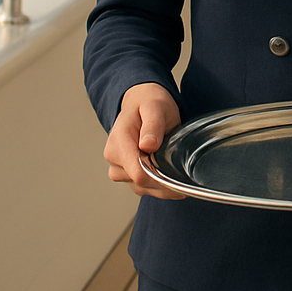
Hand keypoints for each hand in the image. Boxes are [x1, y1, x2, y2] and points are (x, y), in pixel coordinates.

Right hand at [104, 82, 185, 198]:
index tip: (175, 169)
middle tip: (177, 161)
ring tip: (170, 162)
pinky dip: (157, 185)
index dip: (159, 176)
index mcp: (119, 140)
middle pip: (141, 183)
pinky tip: (166, 171)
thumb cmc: (149, 103)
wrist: (140, 101)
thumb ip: (153, 126)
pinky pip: (142, 188)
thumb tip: (147, 146)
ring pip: (142, 188)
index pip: (138, 173)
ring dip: (161, 183)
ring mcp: (117, 167)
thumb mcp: (156, 107)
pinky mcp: (125, 174)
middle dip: (163, 178)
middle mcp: (113, 156)